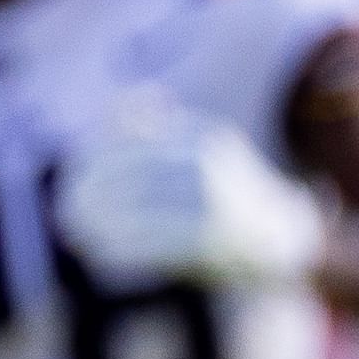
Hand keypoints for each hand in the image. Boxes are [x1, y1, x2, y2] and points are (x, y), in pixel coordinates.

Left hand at [54, 87, 326, 289]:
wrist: (294, 243)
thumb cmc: (231, 197)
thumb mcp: (201, 151)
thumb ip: (159, 127)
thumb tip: (121, 105)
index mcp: (203, 137)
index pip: (130, 141)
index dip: (93, 160)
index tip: (70, 178)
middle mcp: (210, 164)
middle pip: (130, 175)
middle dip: (90, 193)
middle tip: (64, 209)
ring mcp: (216, 202)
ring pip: (137, 209)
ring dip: (99, 222)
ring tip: (76, 233)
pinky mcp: (215, 240)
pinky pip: (153, 243)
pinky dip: (121, 249)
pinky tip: (102, 254)